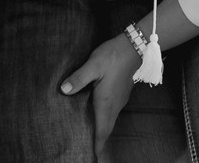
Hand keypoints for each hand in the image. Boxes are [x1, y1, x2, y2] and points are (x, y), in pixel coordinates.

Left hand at [59, 34, 140, 156]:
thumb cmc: (113, 56)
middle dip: (99, 140)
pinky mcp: (122, 92)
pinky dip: (106, 119)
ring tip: (93, 135)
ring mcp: (120, 99)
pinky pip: (114, 112)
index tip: (93, 155)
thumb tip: (64, 90)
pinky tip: (100, 114)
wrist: (135, 47)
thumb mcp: (93, 65)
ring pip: (111, 120)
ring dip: (103, 130)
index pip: (102, 129)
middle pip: (107, 128)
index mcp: (106, 102)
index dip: (97, 144)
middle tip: (91, 150)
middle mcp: (115, 104)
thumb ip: (78, 78)